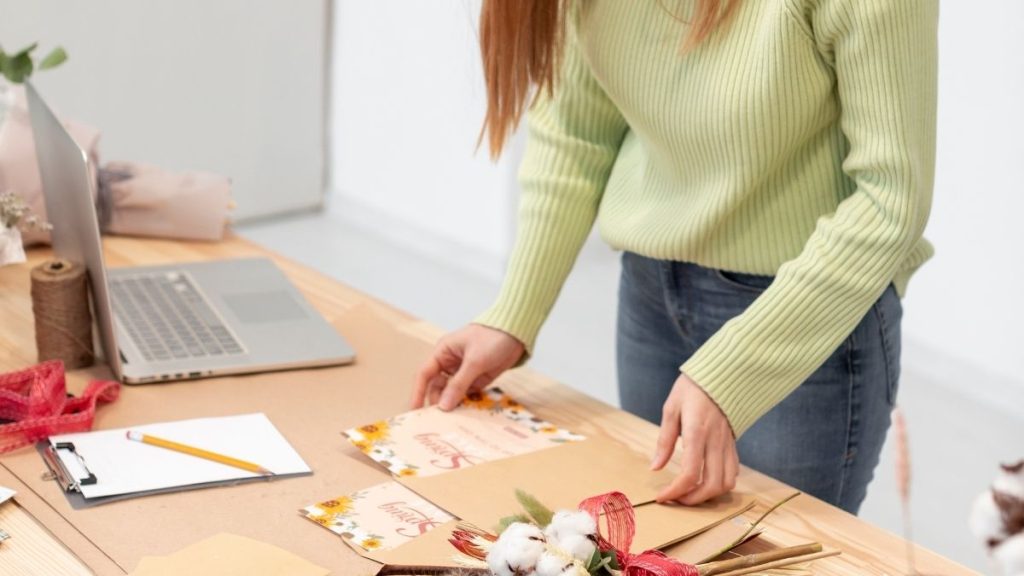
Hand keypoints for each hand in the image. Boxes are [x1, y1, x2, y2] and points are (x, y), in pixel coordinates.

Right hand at [411, 324, 524, 410]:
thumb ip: (459, 384)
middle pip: (437, 387)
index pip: (425, 374)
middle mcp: (449, 363)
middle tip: (439, 421)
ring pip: (451, 393)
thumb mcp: (475, 361)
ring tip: (453, 421)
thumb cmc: (492, 339)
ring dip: (452, 405)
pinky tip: (465, 415)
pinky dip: (464, 404)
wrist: (517, 334)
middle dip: (437, 402)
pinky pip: (465, 395)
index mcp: (443, 352)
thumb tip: (443, 406)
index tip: (415, 411)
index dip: (418, 393)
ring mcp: (463, 373)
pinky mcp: (476, 380)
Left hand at [651, 372, 738, 504]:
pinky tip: (706, 481)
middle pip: (712, 485)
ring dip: (709, 495)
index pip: (690, 473)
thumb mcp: (671, 408)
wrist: (722, 374)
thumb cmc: (692, 388)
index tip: (662, 497)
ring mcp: (728, 444)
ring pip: (727, 483)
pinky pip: (733, 472)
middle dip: (693, 500)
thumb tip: (655, 467)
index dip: (675, 491)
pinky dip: (721, 484)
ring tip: (690, 493)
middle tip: (676, 499)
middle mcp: (716, 442)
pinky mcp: (733, 444)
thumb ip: (664, 440)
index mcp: (697, 432)